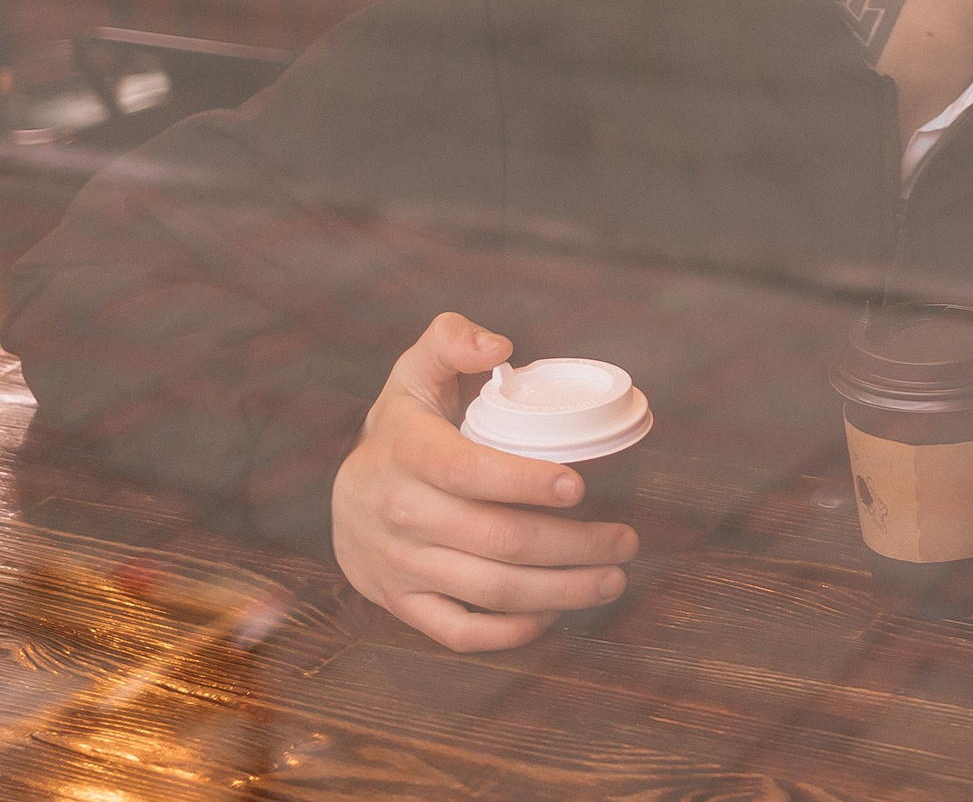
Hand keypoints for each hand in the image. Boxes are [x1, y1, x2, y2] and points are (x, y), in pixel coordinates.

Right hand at [331, 313, 637, 651]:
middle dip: (573, 545)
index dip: (526, 483)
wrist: (346, 493)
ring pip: (490, 590)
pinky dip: (511, 632)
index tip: (579, 487)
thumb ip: (452, 340)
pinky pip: (459, 631)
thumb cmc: (403, 426)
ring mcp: (400, 565)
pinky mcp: (402, 603)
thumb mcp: (418, 370)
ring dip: (560, 591)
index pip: (469, 472)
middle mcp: (401, 512)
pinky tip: (553, 615)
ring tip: (611, 579)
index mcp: (407, 451)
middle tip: (626, 540)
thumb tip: (499, 347)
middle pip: (498, 540)